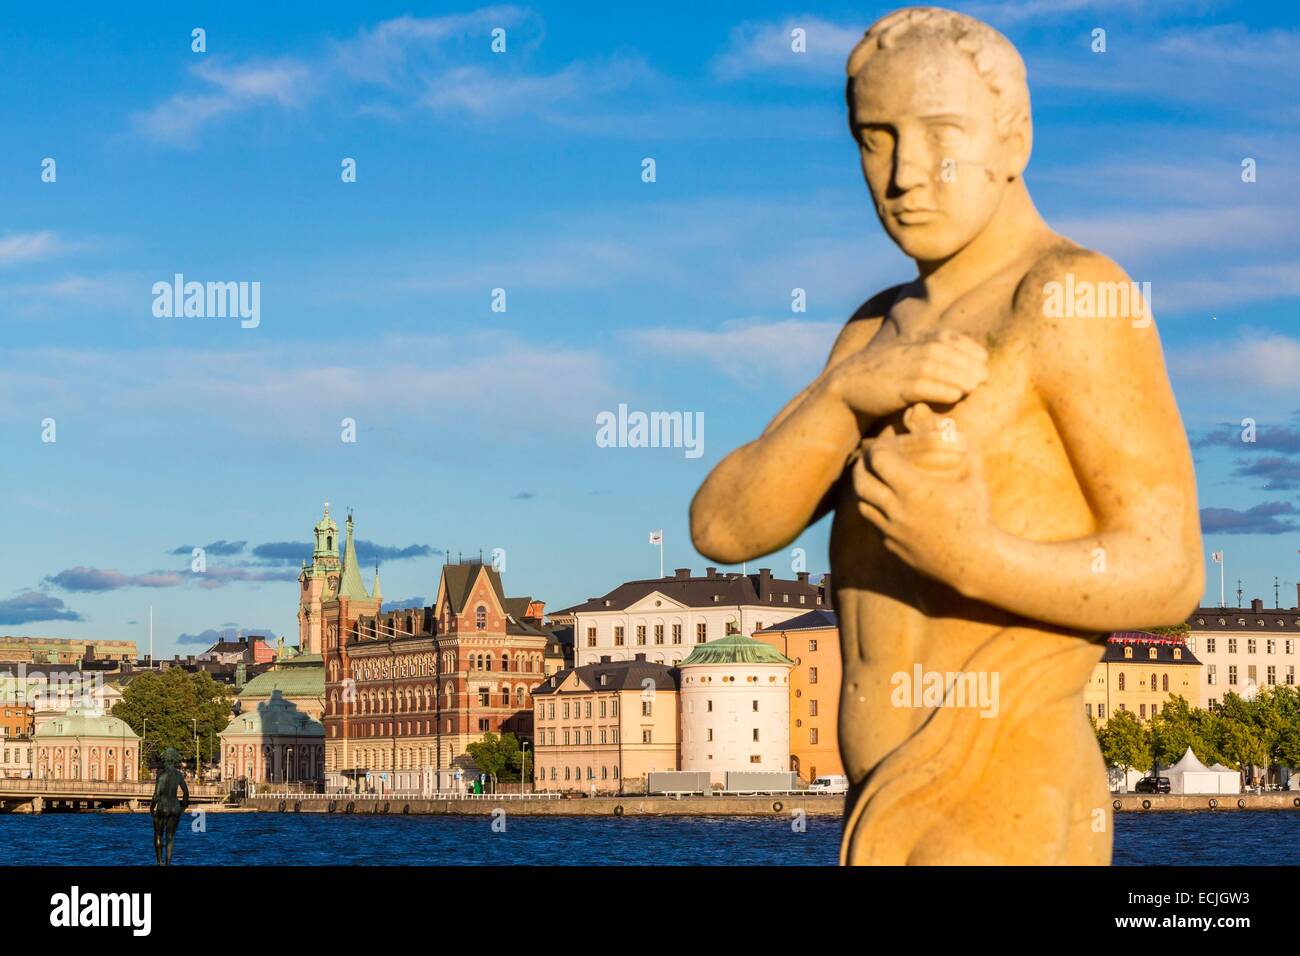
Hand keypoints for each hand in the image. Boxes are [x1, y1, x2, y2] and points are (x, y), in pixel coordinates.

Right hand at [827, 329, 987, 418]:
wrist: (846, 388)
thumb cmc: (880, 376)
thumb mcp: (902, 357)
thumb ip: (925, 354)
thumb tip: (956, 363)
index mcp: (910, 340)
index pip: (946, 337)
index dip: (967, 347)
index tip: (982, 358)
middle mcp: (907, 350)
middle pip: (946, 352)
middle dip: (968, 363)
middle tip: (985, 377)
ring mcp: (901, 368)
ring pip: (938, 368)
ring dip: (960, 377)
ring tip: (975, 386)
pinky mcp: (896, 388)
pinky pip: (924, 387)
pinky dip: (943, 391)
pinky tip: (955, 396)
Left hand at [852, 428, 994, 593]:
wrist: (975, 561)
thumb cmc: (977, 516)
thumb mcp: (975, 479)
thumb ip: (968, 450)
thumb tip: (961, 428)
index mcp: (915, 490)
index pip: (879, 460)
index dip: (878, 447)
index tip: (885, 442)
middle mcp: (897, 510)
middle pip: (860, 482)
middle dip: (861, 466)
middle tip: (868, 459)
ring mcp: (892, 531)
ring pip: (862, 504)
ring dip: (864, 489)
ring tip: (873, 479)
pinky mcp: (892, 546)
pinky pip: (874, 524)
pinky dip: (875, 511)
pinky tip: (885, 503)